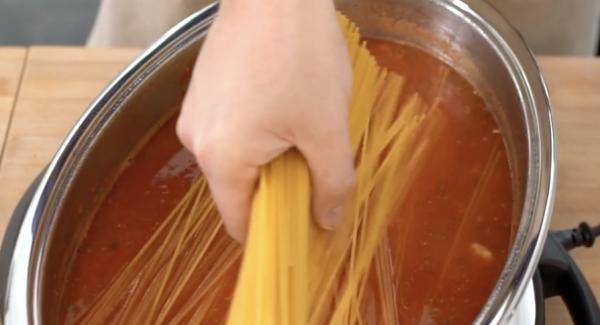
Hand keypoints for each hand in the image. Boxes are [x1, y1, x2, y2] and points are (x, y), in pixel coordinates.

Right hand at [177, 0, 354, 241]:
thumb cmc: (300, 54)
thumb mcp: (327, 127)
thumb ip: (332, 183)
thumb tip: (328, 220)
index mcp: (222, 157)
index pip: (240, 222)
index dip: (273, 233)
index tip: (301, 228)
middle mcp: (197, 140)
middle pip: (238, 190)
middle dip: (277, 188)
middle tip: (312, 166)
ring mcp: (196, 113)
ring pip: (235, 159)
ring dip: (268, 158)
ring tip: (298, 126)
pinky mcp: (202, 92)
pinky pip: (228, 131)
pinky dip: (255, 133)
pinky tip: (281, 105)